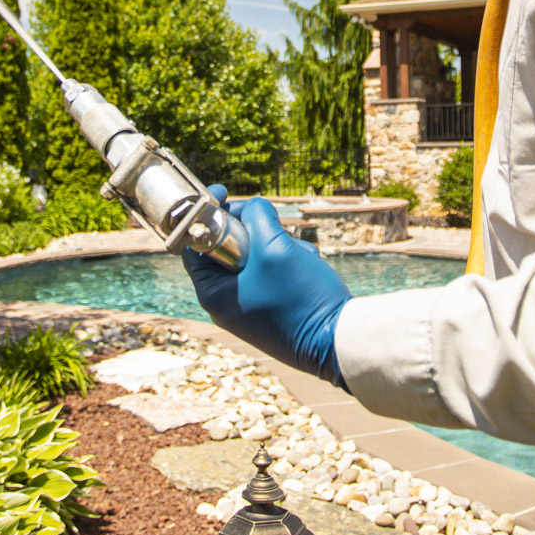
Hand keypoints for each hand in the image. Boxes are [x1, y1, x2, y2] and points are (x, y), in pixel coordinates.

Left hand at [183, 188, 351, 388]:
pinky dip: (291, 265)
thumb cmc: (300, 297)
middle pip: (230, 248)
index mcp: (213, 293)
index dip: (208, 213)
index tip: (225, 192)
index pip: (196, 243)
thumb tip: (252, 208)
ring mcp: (251, 309)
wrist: (338, 342)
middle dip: (257, 232)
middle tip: (275, 228)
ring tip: (299, 258)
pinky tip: (308, 271)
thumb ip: (257, 218)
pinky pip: (274, 275)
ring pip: (257, 258)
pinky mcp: (273, 312)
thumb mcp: (274, 247)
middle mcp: (228, 304)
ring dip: (279, 248)